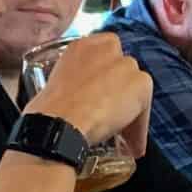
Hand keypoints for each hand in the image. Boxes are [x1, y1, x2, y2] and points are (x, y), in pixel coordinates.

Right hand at [24, 32, 150, 151]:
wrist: (60, 123)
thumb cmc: (48, 113)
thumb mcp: (53, 86)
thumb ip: (71, 84)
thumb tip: (75, 102)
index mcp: (81, 46)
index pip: (105, 52)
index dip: (105, 75)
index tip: (102, 92)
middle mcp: (107, 48)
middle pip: (122, 71)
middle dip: (119, 92)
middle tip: (111, 115)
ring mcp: (126, 65)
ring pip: (135, 89)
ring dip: (130, 109)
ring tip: (122, 134)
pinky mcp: (142, 84)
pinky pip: (144, 109)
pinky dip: (139, 128)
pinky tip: (132, 145)